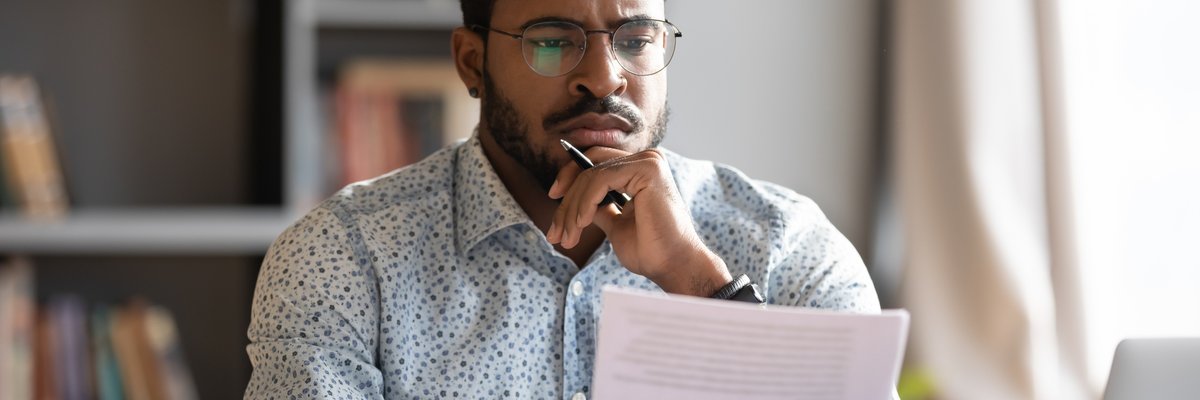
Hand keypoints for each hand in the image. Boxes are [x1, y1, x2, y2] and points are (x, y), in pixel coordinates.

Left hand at [546, 147, 731, 295]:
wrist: (675, 266)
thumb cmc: (651, 250)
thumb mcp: (616, 224)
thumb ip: (600, 207)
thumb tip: (576, 201)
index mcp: (640, 170)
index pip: (595, 163)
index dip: (569, 180)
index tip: (553, 202)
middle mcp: (647, 160)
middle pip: (589, 164)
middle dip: (566, 198)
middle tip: (555, 231)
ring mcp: (648, 161)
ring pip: (590, 175)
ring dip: (572, 209)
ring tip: (567, 237)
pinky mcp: (647, 169)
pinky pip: (599, 179)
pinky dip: (584, 203)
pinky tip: (580, 225)